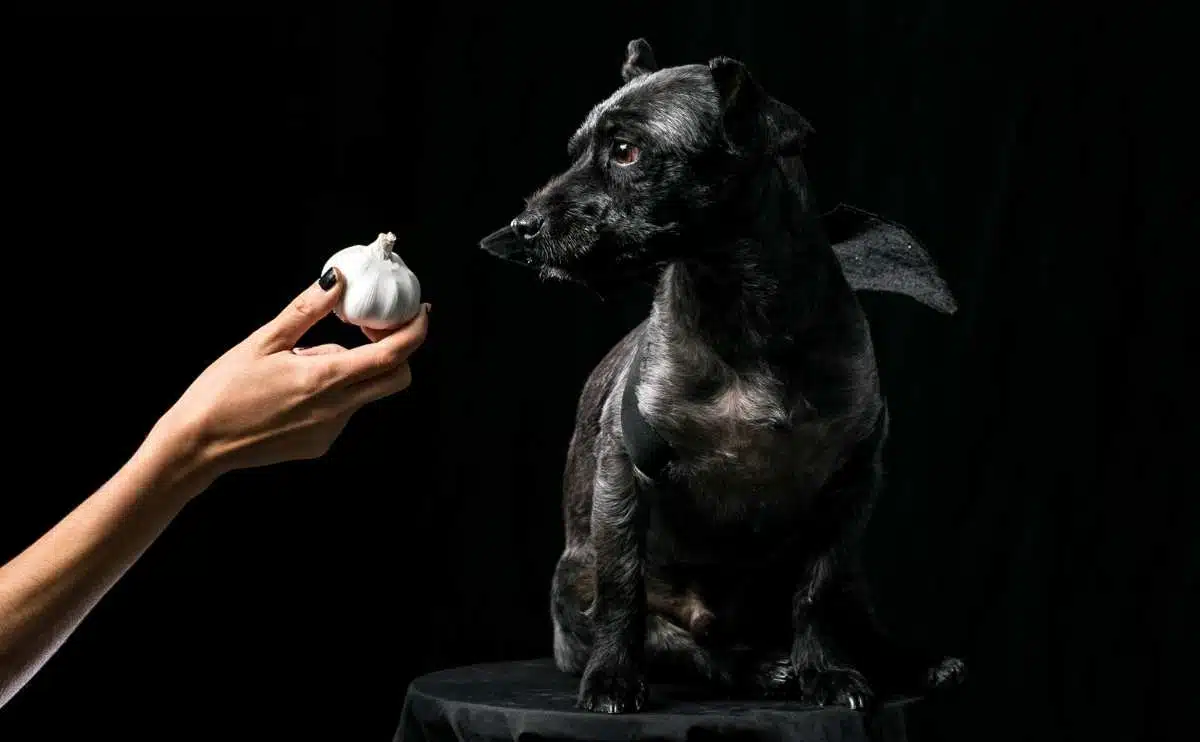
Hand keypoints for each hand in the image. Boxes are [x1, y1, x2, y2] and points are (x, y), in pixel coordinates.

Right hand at [146, 269, 429, 489]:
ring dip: (354, 370)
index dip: (414, 331)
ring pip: (364, 393)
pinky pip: (342, 411)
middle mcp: (337, 409)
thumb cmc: (223, 389)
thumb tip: (338, 279)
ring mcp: (331, 431)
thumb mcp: (264, 341)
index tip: (420, 311)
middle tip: (370, 329)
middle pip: (395, 378)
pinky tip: (295, 389)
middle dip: (396, 351)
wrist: (198, 444)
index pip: (393, 354)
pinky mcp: (320, 445)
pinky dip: (334, 392)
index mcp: (326, 378)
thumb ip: (306, 310)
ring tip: (304, 360)